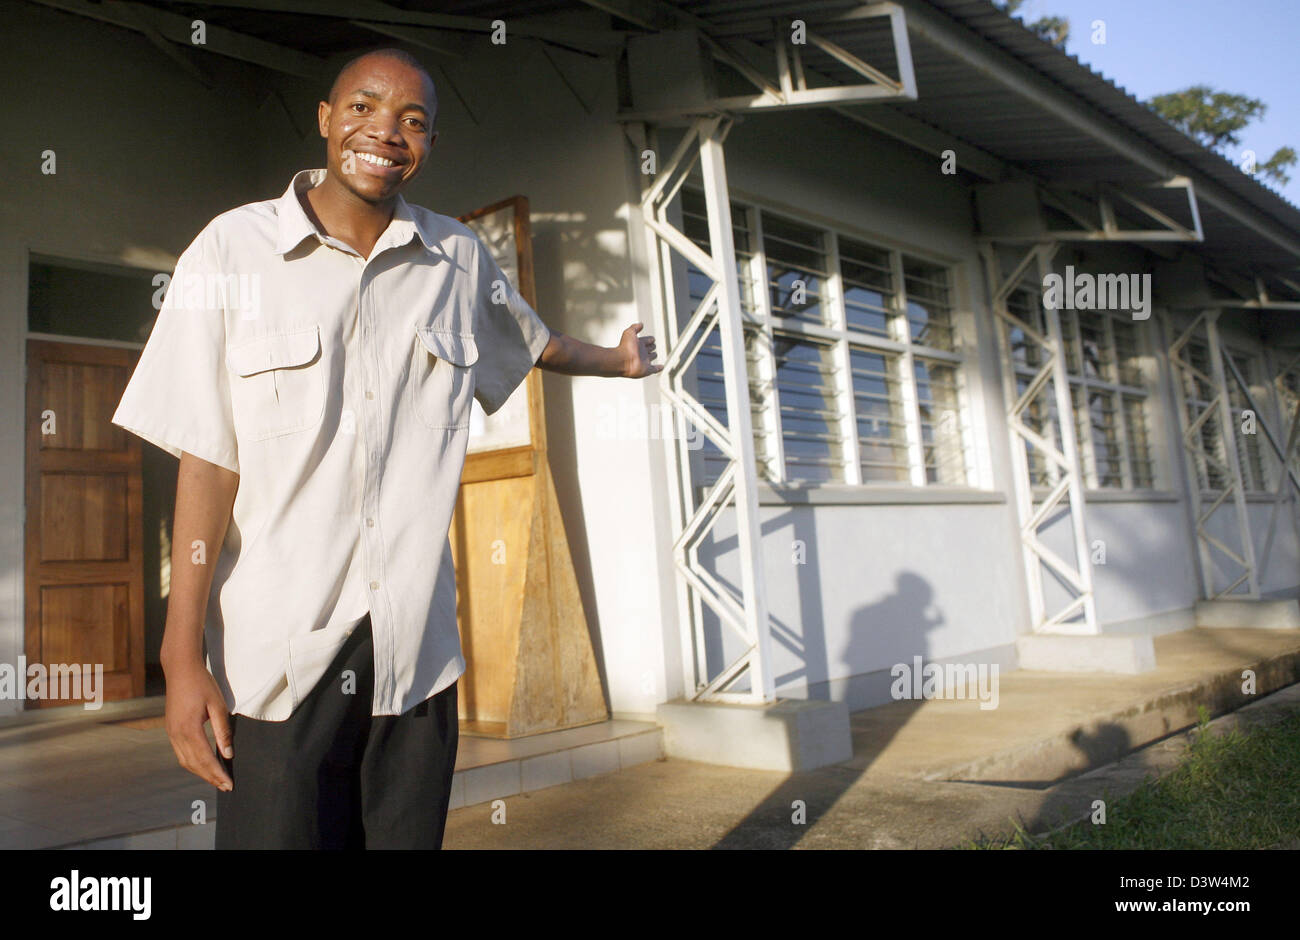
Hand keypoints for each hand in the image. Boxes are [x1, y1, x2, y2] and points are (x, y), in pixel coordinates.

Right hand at [163, 658, 234, 790]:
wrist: (180, 669)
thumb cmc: (202, 684)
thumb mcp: (217, 705)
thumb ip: (223, 731)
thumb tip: (228, 754)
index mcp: (189, 729)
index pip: (206, 759)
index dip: (218, 773)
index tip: (229, 784)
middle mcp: (177, 734)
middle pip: (194, 764)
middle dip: (210, 777)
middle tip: (225, 787)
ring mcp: (171, 733)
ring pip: (185, 761)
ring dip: (201, 773)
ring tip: (216, 780)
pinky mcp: (171, 729)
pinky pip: (181, 753)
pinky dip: (193, 763)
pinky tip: (203, 765)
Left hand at [620, 322, 662, 377]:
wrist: (622, 360)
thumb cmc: (625, 346)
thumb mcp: (629, 333)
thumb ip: (635, 327)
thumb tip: (641, 324)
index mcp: (638, 344)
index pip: (647, 340)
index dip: (650, 339)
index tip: (652, 339)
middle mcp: (641, 352)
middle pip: (650, 348)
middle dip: (652, 346)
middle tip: (652, 345)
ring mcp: (644, 361)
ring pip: (652, 357)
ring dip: (653, 355)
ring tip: (654, 354)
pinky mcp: (646, 370)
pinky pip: (654, 369)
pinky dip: (658, 368)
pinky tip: (661, 367)